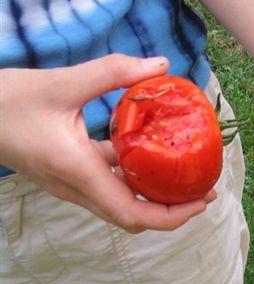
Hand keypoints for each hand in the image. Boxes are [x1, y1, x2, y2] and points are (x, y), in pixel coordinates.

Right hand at [0, 54, 215, 232]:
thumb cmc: (7, 101)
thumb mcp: (62, 82)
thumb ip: (113, 72)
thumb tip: (161, 66)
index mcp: (78, 172)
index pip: (132, 214)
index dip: (170, 216)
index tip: (199, 202)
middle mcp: (77, 187)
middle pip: (132, 217)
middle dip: (172, 209)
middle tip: (203, 189)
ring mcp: (72, 185)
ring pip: (121, 203)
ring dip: (155, 195)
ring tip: (186, 174)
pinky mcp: (69, 174)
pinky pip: (109, 184)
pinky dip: (134, 177)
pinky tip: (152, 153)